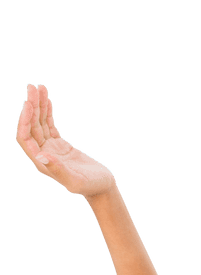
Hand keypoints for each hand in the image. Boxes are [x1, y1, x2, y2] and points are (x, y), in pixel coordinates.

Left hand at [15, 83, 116, 198]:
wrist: (102, 188)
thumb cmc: (91, 187)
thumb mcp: (76, 181)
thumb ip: (58, 170)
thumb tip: (41, 156)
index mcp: (42, 162)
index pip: (25, 138)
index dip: (25, 120)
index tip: (29, 104)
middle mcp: (42, 154)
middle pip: (31, 126)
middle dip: (31, 106)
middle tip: (32, 87)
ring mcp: (50, 148)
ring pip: (39, 123)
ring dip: (38, 105)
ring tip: (39, 87)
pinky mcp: (59, 145)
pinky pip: (49, 125)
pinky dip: (47, 112)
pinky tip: (47, 100)